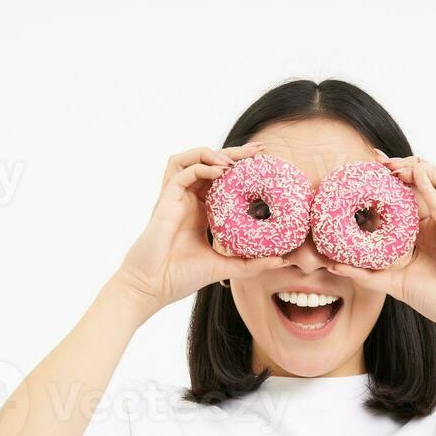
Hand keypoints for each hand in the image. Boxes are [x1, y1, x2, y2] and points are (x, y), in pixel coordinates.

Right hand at [111, 143, 284, 312]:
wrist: (153, 286)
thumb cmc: (182, 277)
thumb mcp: (224, 266)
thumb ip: (251, 263)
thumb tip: (282, 260)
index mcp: (201, 211)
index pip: (222, 180)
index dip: (241, 170)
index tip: (264, 164)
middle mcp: (188, 199)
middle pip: (210, 164)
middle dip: (234, 153)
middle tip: (259, 150)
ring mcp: (176, 197)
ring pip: (191, 158)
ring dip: (213, 152)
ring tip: (235, 160)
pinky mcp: (166, 198)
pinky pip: (181, 170)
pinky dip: (201, 165)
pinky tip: (220, 170)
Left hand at [330, 150, 435, 334]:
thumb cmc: (434, 298)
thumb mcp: (392, 282)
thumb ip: (364, 273)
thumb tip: (332, 265)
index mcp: (423, 229)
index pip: (407, 194)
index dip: (390, 178)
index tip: (367, 167)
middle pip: (423, 181)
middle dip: (402, 165)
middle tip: (378, 161)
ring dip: (418, 168)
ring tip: (395, 166)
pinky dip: (430, 185)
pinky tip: (415, 174)